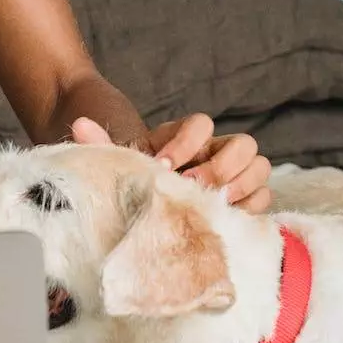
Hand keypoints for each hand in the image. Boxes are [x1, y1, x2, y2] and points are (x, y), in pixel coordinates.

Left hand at [70, 114, 272, 212]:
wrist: (133, 213)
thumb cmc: (127, 183)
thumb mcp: (115, 163)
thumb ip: (100, 143)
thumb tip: (79, 124)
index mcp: (186, 139)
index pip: (201, 124)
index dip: (186, 143)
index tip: (162, 165)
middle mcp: (213, 153)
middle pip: (244, 144)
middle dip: (219, 166)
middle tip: (191, 187)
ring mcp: (233, 178)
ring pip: (259, 168)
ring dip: (239, 185)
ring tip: (211, 203)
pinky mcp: (242, 204)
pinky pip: (263, 198)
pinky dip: (250, 206)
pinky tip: (224, 217)